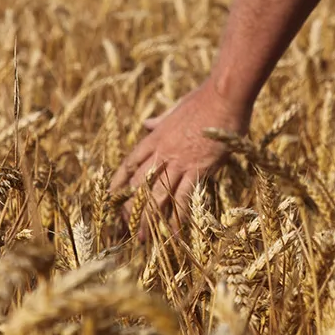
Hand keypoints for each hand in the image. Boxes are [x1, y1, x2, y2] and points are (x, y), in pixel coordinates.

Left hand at [109, 79, 251, 239]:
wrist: (223, 96)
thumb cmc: (203, 99)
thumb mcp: (175, 109)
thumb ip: (160, 120)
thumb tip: (146, 123)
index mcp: (155, 137)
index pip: (129, 164)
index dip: (118, 183)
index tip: (111, 199)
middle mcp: (162, 152)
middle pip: (139, 185)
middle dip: (130, 209)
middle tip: (127, 228)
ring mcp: (179, 161)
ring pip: (157, 196)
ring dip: (149, 219)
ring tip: (144, 238)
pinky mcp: (198, 168)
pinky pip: (184, 197)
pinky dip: (177, 216)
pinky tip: (174, 231)